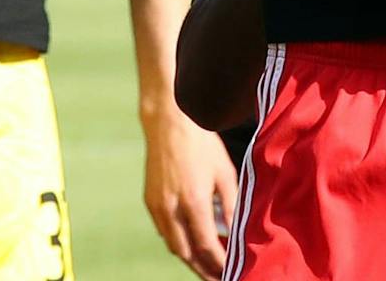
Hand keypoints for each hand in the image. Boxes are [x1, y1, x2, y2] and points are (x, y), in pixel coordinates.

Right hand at [142, 109, 237, 277]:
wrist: (169, 120)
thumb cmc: (202, 143)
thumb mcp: (224, 172)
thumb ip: (231, 206)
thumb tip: (236, 234)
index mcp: (194, 202)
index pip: (207, 248)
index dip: (219, 265)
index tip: (230, 273)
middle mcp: (172, 209)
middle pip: (187, 254)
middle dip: (203, 270)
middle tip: (218, 277)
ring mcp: (157, 206)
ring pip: (173, 245)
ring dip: (190, 257)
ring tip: (207, 263)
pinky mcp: (149, 200)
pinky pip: (164, 231)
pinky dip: (178, 240)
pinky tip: (191, 239)